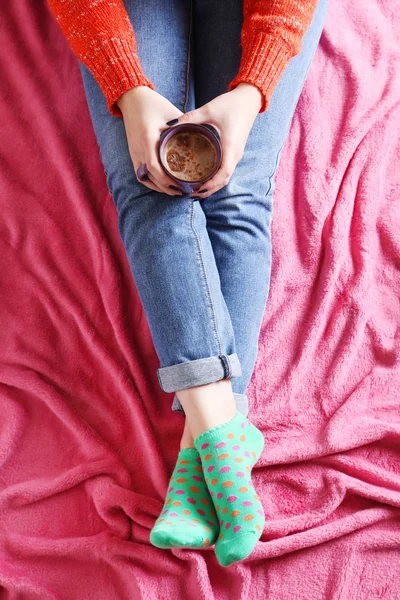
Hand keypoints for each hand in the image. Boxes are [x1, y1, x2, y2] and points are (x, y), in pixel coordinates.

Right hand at [116, 86, 183, 196]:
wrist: (132, 99)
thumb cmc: (153, 104)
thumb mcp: (171, 114)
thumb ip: (185, 128)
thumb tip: (203, 139)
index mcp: (148, 139)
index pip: (155, 167)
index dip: (167, 180)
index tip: (182, 186)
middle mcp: (139, 149)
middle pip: (151, 177)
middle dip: (167, 188)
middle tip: (184, 192)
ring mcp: (134, 153)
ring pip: (145, 179)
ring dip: (159, 187)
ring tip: (175, 191)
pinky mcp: (133, 154)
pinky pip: (141, 174)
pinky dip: (152, 182)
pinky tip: (164, 185)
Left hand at [171, 83, 262, 198]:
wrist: (249, 99)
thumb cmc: (232, 104)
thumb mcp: (209, 109)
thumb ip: (190, 117)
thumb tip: (170, 124)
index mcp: (230, 147)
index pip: (223, 173)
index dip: (211, 184)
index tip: (197, 189)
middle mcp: (235, 154)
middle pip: (224, 180)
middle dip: (209, 189)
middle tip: (191, 193)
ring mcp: (236, 154)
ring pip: (225, 177)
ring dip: (212, 185)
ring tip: (196, 189)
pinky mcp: (234, 151)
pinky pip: (226, 169)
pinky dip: (216, 178)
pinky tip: (204, 177)